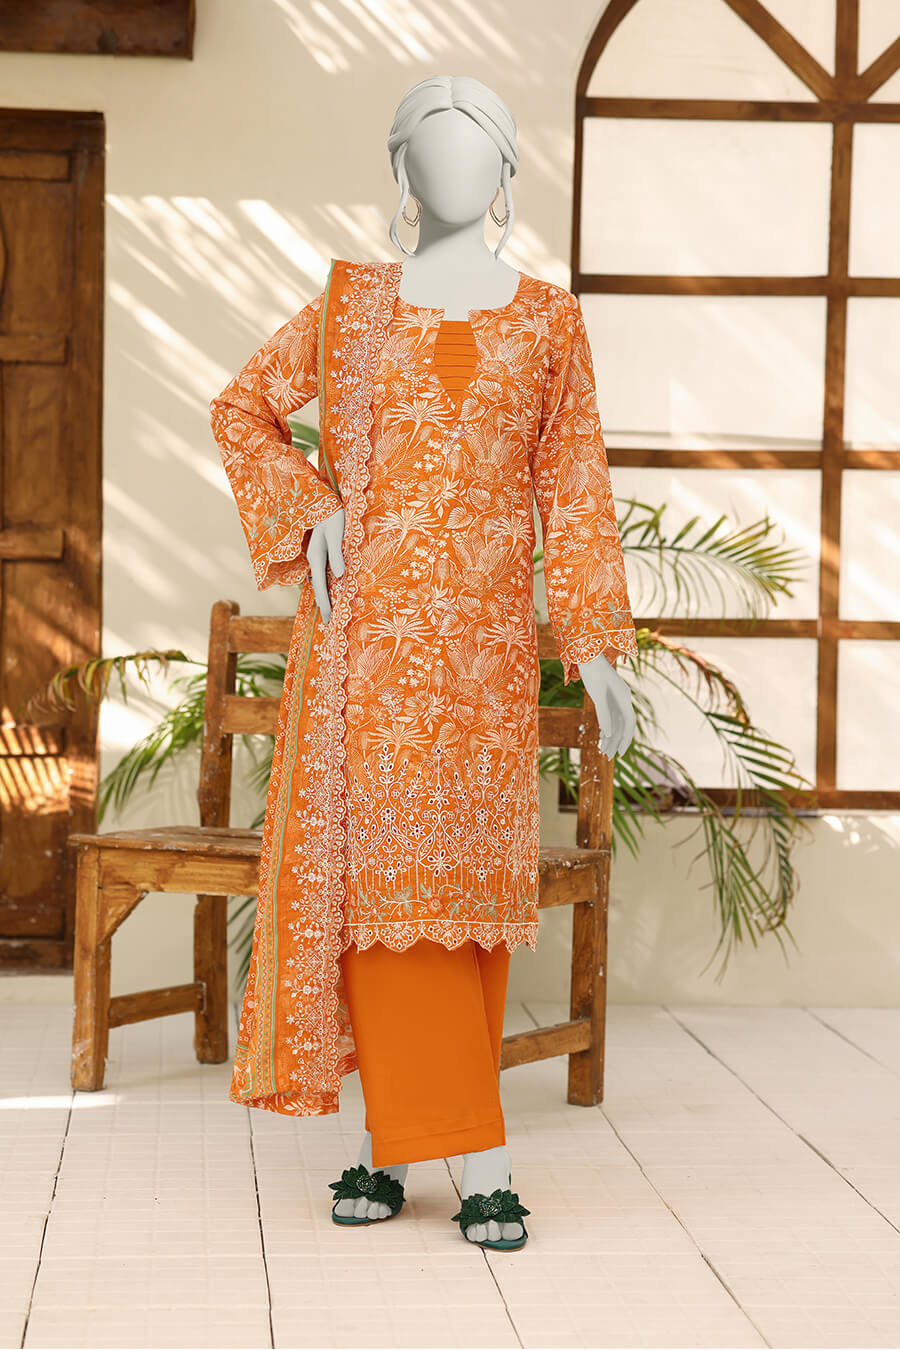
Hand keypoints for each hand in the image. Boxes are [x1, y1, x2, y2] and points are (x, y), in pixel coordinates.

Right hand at [307, 507, 345, 623]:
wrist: (324, 501)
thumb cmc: (333, 515)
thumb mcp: (336, 534)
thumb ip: (337, 554)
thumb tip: (341, 575)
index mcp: (316, 556)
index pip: (321, 585)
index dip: (325, 602)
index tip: (328, 618)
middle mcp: (314, 558)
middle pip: (318, 586)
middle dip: (323, 604)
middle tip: (328, 623)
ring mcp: (317, 556)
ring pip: (320, 581)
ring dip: (324, 596)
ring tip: (329, 612)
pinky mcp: (323, 552)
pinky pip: (324, 574)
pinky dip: (326, 586)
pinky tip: (332, 590)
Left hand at [577, 652, 634, 759]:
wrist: (587, 653)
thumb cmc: (592, 671)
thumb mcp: (596, 694)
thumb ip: (603, 713)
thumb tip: (608, 733)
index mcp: (623, 697)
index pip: (629, 723)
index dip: (626, 738)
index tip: (620, 752)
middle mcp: (622, 699)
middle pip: (622, 725)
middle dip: (617, 741)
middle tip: (609, 757)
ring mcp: (615, 698)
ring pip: (615, 722)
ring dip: (610, 736)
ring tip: (603, 751)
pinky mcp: (607, 697)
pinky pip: (609, 716)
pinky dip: (606, 727)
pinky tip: (601, 737)